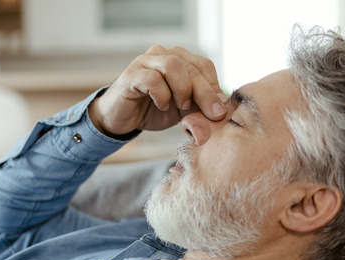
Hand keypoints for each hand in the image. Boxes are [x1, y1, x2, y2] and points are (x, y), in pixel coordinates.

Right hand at [88, 45, 227, 135]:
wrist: (123, 119)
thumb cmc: (153, 111)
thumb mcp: (183, 110)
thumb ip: (199, 104)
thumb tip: (222, 108)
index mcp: (178, 59)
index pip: (204, 65)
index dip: (215, 86)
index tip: (220, 108)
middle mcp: (162, 54)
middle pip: (191, 67)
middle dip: (206, 93)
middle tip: (213, 114)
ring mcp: (145, 62)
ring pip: (173, 66)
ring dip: (183, 90)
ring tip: (182, 107)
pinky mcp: (131, 75)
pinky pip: (153, 80)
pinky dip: (162, 96)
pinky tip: (162, 106)